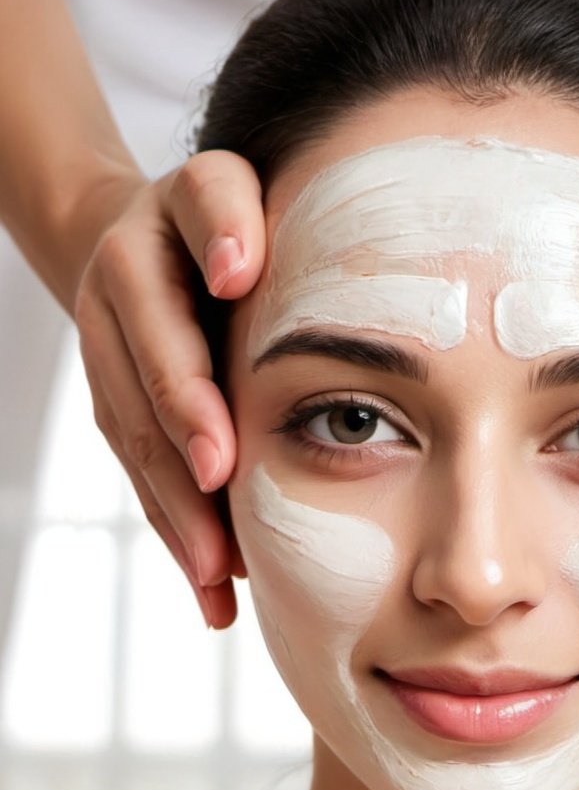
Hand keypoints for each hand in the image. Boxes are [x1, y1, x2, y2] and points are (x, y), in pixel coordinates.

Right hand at [73, 151, 265, 627]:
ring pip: (138, 427)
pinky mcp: (110, 395)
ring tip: (219, 568)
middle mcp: (130, 272)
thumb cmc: (236, 224)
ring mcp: (110, 339)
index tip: (237, 280)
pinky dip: (176, 527)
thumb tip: (253, 278)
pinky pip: (138, 465)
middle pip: (156, 349)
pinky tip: (213, 586)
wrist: (140, 237)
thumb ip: (257, 225)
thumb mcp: (252, 203)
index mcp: (181, 207)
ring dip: (179, 501)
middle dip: (188, 414)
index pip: (204, 204)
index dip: (221, 235)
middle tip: (224, 475)